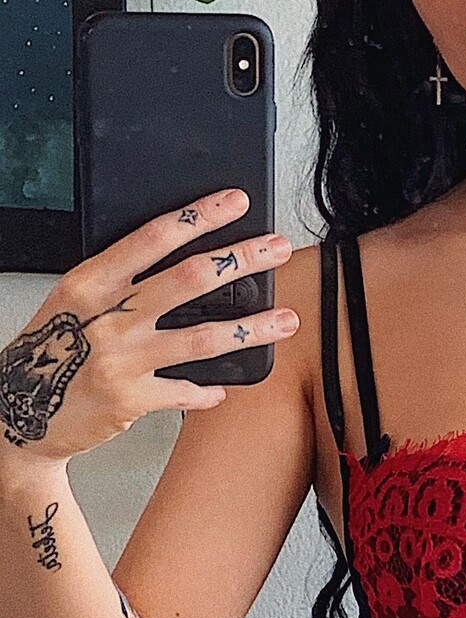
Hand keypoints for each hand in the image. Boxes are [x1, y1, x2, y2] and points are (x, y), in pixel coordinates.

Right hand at [0, 187, 296, 468]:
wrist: (18, 414)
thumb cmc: (49, 352)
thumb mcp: (72, 304)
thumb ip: (117, 283)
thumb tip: (177, 259)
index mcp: (89, 283)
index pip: (152, 237)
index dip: (198, 217)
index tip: (233, 204)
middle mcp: (108, 318)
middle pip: (190, 279)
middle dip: (241, 260)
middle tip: (276, 249)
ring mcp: (122, 360)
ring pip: (204, 337)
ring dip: (252, 327)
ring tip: (286, 320)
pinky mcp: (132, 400)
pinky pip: (187, 391)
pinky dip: (210, 389)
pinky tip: (226, 386)